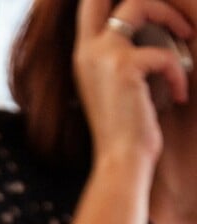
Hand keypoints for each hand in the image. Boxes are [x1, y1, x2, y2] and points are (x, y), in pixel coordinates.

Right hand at [74, 0, 193, 168]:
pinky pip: (162, 52)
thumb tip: (150, 30)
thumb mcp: (117, 87)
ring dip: (171, 18)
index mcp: (84, 56)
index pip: (91, 4)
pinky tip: (179, 95)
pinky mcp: (124, 67)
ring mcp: (103, 55)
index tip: (147, 3)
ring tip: (187, 38)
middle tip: (174, 18)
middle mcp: (88, 51)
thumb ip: (122, 55)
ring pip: (141, 5)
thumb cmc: (125, 132)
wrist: (120, 161)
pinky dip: (177, 72)